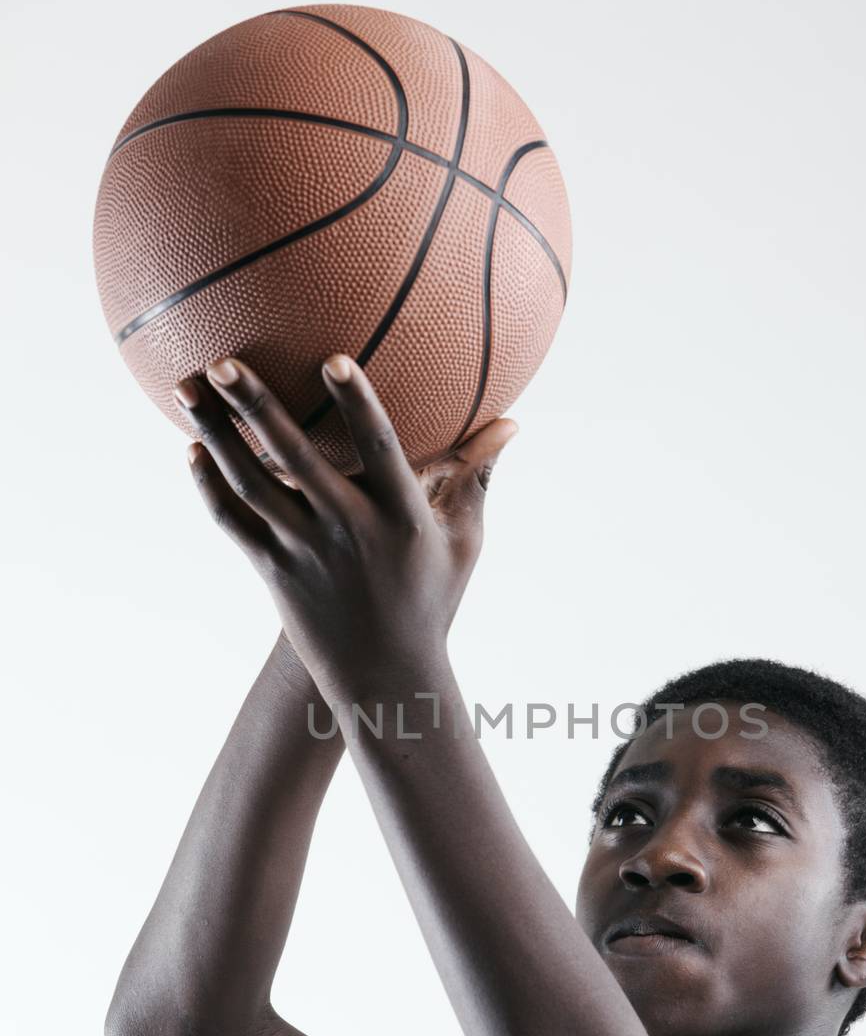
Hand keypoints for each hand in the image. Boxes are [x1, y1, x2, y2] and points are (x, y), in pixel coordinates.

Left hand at [174, 354, 517, 702]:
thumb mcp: (462, 541)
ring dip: (215, 433)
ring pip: (250, 485)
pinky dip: (208, 485)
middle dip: (256, 406)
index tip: (333, 357)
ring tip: (184, 387)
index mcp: (401, 518)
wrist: (385, 678)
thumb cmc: (430, 601)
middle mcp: (349, 530)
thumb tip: (511, 422)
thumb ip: (476, 477)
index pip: (379, 449)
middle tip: (221, 360)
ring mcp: (306, 551)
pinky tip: (193, 448)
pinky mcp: (274, 571)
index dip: (357, 404)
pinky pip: (233, 522)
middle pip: (295, 458)